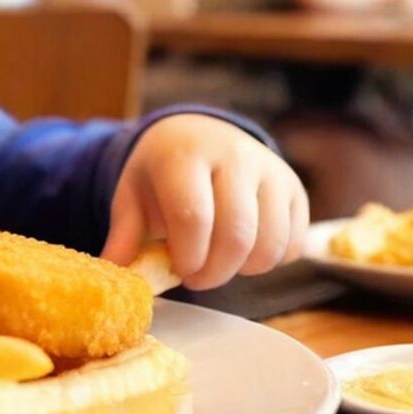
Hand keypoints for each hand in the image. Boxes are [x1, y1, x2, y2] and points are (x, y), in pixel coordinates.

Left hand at [100, 113, 308, 290]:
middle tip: (197, 278)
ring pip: (270, 243)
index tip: (179, 271)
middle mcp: (234, 156)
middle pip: (237, 234)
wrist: (199, 134)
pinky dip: (270, 261)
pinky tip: (245, 252)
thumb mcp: (132, 196)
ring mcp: (270, 169)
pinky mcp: (294, 187)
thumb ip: (125, 237)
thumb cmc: (162, 172)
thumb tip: (118, 279)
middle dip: (216, 272)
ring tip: (220, 262)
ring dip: (244, 270)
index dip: (188, 256)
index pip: (194, 216)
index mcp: (186, 155)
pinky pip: (293, 243)